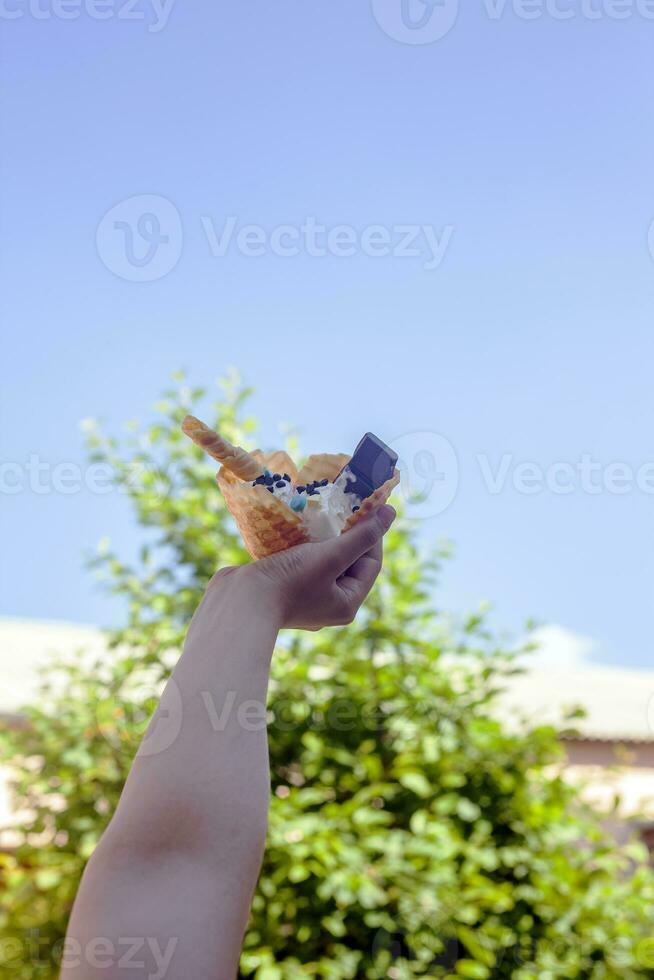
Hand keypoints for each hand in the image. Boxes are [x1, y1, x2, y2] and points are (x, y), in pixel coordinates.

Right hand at [240, 504, 395, 629]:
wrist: (237, 604)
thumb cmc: (289, 582)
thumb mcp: (330, 557)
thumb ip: (361, 536)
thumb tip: (390, 514)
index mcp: (347, 604)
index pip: (371, 563)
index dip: (372, 534)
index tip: (367, 506)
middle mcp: (329, 604)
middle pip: (348, 562)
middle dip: (346, 534)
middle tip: (342, 506)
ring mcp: (305, 597)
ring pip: (324, 560)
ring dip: (323, 538)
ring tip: (321, 513)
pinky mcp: (284, 587)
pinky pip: (302, 562)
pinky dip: (303, 545)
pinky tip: (297, 527)